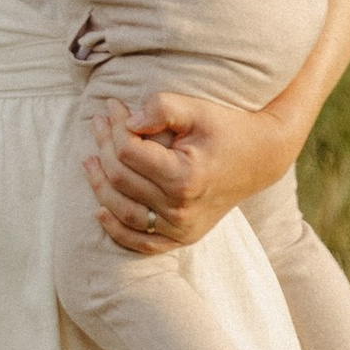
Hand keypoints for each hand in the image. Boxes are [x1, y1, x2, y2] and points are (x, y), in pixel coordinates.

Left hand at [85, 89, 296, 254]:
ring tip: (89, 159)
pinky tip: (100, 209)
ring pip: (122, 211)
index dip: (114, 127)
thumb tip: (127, 121)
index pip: (128, 152)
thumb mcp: (198, 109)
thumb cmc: (227, 129)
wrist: (261, 157)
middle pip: (121, 179)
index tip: (112, 107)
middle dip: (103, 146)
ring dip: (99, 185)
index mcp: (184, 177)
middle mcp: (181, 209)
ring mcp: (181, 228)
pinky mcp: (183, 237)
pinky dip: (117, 229)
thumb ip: (162, 107)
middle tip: (99, 121)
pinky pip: (141, 242)